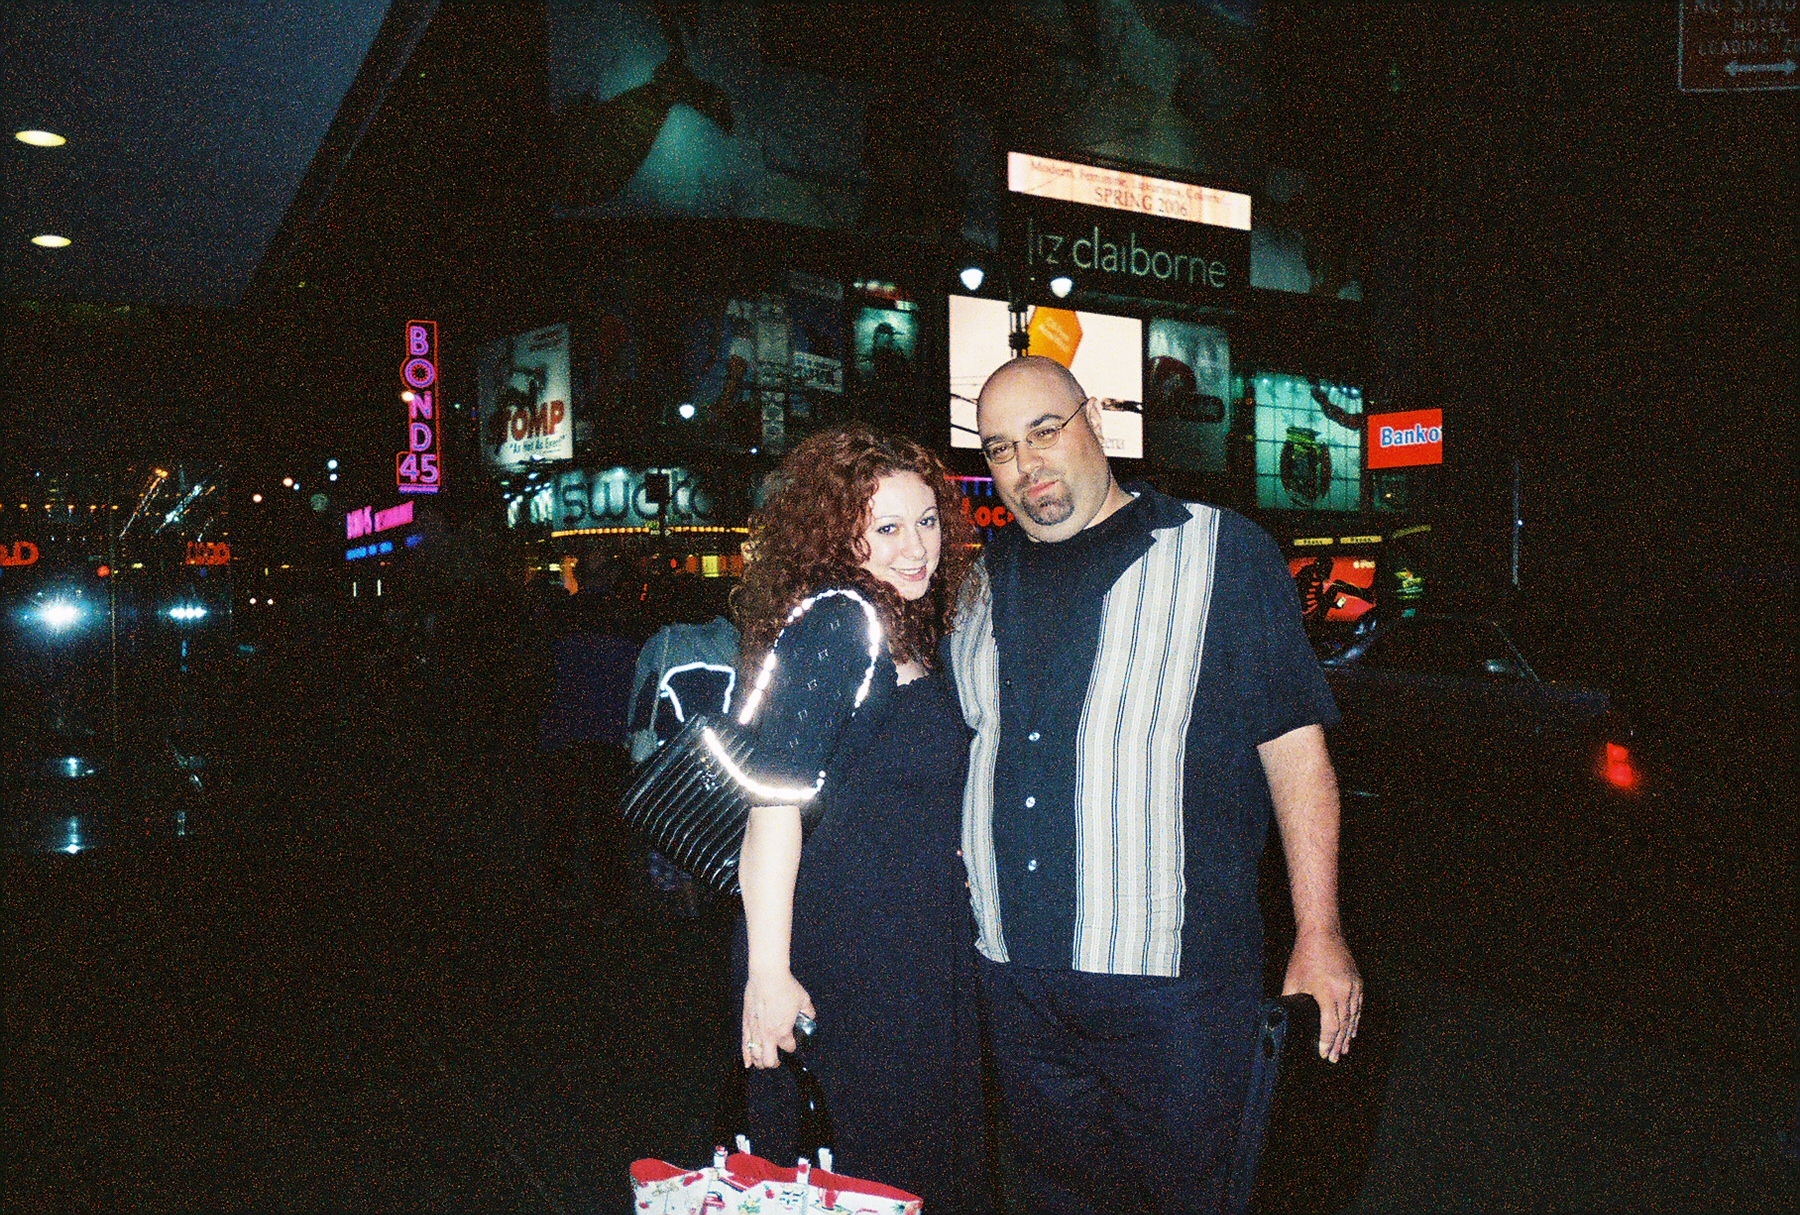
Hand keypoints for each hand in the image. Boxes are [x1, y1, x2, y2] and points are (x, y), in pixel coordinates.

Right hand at [742, 969, 813, 1069]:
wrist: (767, 976)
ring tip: (764, 1062)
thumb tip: (810, 1017)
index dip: (792, 1046)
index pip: (789, 1048)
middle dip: (775, 1063)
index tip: (793, 1043)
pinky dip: (746, 1056)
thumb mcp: (804, 1000)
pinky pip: (744, 1044)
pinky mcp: (746, 1023)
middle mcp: (768, 1035)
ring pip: (756, 1056)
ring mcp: (755, 1030)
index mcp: (783, 1031)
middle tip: (778, 1061)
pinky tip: (748, 1063)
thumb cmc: (785, 987)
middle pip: (770, 1061)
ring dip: (761, 1062)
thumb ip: (808, 1012)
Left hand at [1282, 924, 1361, 1062]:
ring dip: (1348, 1035)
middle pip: (1344, 1025)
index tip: (1324, 1054)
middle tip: (1335, 1058)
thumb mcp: (1292, 980)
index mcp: (1326, 993)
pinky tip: (1352, 1029)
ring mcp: (1353, 986)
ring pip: (1353, 1017)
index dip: (1327, 1042)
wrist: (1323, 933)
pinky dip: (1355, 1020)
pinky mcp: (1357, 981)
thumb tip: (1281, 1015)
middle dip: (1338, 1044)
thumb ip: (1289, 1000)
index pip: (1330, 1026)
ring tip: (1344, 1049)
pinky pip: (1358, 1006)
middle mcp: (1343, 991)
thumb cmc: (1305, 955)